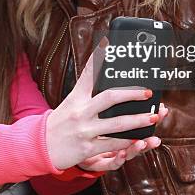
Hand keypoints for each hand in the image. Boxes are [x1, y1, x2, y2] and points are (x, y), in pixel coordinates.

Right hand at [46, 45, 166, 170]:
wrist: (40, 146)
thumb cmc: (59, 122)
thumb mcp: (70, 101)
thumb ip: (84, 87)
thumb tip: (96, 66)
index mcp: (76, 98)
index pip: (88, 75)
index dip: (98, 60)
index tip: (109, 46)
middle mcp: (80, 112)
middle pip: (109, 98)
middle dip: (132, 94)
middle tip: (147, 92)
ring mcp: (84, 130)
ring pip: (116, 124)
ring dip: (138, 121)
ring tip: (153, 117)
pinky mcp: (87, 148)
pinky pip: (112, 144)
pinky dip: (128, 142)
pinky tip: (140, 139)